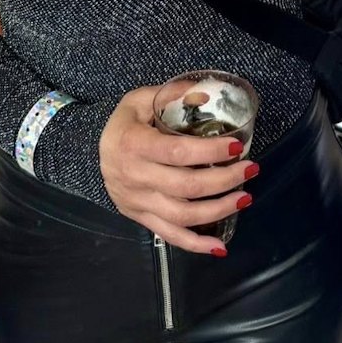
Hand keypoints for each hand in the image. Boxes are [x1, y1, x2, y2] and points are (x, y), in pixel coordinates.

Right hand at [99, 86, 256, 253]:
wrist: (91, 155)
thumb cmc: (123, 124)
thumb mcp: (139, 99)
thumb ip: (171, 94)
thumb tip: (205, 95)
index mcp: (134, 144)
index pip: (177, 152)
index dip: (210, 150)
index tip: (237, 145)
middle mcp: (135, 177)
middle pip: (186, 187)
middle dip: (224, 179)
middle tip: (251, 168)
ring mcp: (137, 202)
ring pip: (182, 216)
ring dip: (218, 211)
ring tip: (245, 198)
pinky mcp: (140, 218)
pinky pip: (170, 236)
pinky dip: (196, 245)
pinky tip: (219, 248)